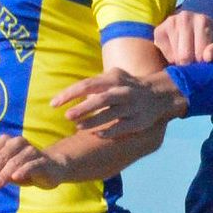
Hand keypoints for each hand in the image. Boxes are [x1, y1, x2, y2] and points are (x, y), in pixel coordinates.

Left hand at [0, 135, 67, 189]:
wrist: (48, 169)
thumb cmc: (19, 166)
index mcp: (7, 141)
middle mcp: (20, 143)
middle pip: (3, 155)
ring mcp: (32, 152)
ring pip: (15, 161)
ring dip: (4, 173)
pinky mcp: (42, 163)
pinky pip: (32, 165)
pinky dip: (23, 171)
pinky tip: (15, 179)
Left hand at [51, 68, 186, 138]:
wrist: (159, 94)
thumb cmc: (127, 85)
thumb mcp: (113, 77)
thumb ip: (94, 84)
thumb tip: (71, 94)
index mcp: (114, 79)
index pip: (88, 84)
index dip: (70, 94)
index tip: (54, 104)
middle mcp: (123, 91)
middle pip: (101, 99)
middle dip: (83, 108)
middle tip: (66, 116)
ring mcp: (132, 107)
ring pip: (111, 114)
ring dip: (93, 121)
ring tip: (78, 127)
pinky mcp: (139, 121)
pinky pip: (122, 127)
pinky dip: (108, 131)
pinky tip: (96, 135)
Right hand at [154, 10, 212, 64]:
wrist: (192, 27)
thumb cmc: (208, 38)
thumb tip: (208, 57)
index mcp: (202, 20)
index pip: (200, 53)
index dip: (202, 62)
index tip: (204, 60)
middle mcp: (185, 17)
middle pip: (185, 56)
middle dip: (190, 64)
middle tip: (194, 60)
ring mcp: (170, 22)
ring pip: (175, 57)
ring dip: (180, 61)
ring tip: (186, 54)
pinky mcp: (158, 30)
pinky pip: (165, 54)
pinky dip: (171, 58)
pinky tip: (176, 50)